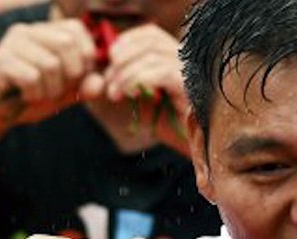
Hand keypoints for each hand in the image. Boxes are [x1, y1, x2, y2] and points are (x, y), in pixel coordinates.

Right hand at [0, 19, 101, 128]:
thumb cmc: (31, 98)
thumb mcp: (65, 93)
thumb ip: (85, 87)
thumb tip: (100, 83)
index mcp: (45, 32)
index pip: (77, 30)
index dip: (85, 58)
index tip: (75, 78)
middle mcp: (27, 30)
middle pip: (66, 44)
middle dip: (70, 75)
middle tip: (56, 90)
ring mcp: (10, 43)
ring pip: (50, 64)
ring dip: (50, 90)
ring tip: (37, 95)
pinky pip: (32, 77)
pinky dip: (34, 95)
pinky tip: (24, 97)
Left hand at [90, 24, 188, 149]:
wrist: (194, 147)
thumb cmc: (170, 125)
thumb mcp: (142, 98)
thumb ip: (126, 82)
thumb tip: (102, 72)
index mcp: (177, 56)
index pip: (150, 34)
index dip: (126, 42)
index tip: (110, 61)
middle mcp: (187, 59)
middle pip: (149, 41)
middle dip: (122, 59)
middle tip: (108, 83)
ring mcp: (191, 70)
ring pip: (152, 56)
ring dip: (125, 74)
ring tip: (114, 94)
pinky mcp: (192, 85)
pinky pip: (162, 73)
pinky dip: (139, 80)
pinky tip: (130, 95)